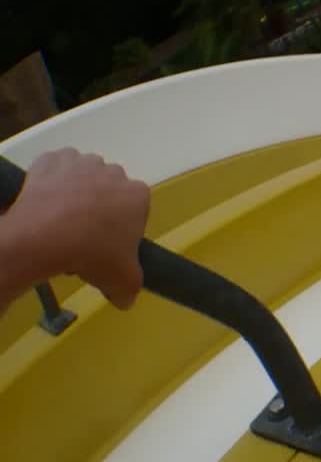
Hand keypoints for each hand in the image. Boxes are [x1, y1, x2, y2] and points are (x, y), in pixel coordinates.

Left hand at [2, 149, 148, 308]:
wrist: (42, 239)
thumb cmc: (91, 255)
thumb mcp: (122, 281)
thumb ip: (130, 290)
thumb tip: (126, 300)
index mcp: (137, 196)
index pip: (137, 209)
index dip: (123, 227)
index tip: (109, 244)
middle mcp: (114, 173)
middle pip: (111, 189)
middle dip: (101, 207)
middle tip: (84, 235)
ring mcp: (81, 163)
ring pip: (84, 174)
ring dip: (77, 189)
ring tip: (62, 218)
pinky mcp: (51, 161)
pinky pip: (55, 166)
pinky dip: (51, 178)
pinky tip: (46, 199)